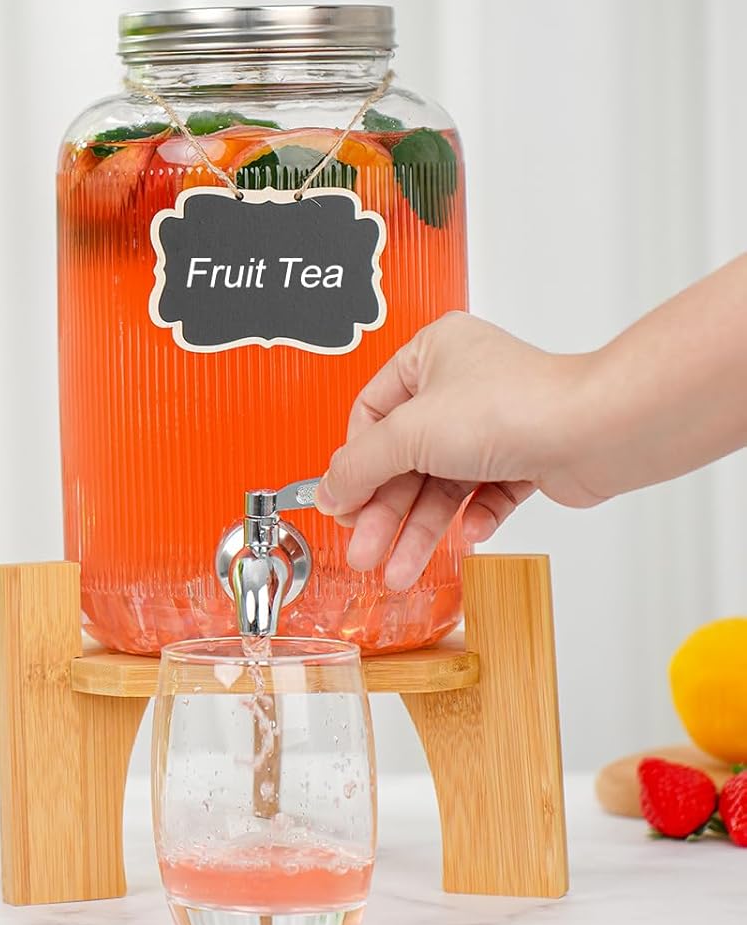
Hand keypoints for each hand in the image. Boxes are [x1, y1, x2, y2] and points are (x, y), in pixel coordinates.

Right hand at [314, 313, 606, 588]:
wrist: (596, 433)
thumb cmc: (514, 406)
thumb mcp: (409, 433)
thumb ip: (359, 465)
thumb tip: (328, 489)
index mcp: (430, 354)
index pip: (371, 413)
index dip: (355, 462)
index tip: (341, 502)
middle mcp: (461, 383)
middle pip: (404, 457)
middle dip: (384, 510)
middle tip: (364, 549)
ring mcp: (494, 421)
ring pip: (441, 482)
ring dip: (420, 529)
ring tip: (400, 570)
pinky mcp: (524, 456)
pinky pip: (483, 493)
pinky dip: (472, 518)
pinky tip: (469, 534)